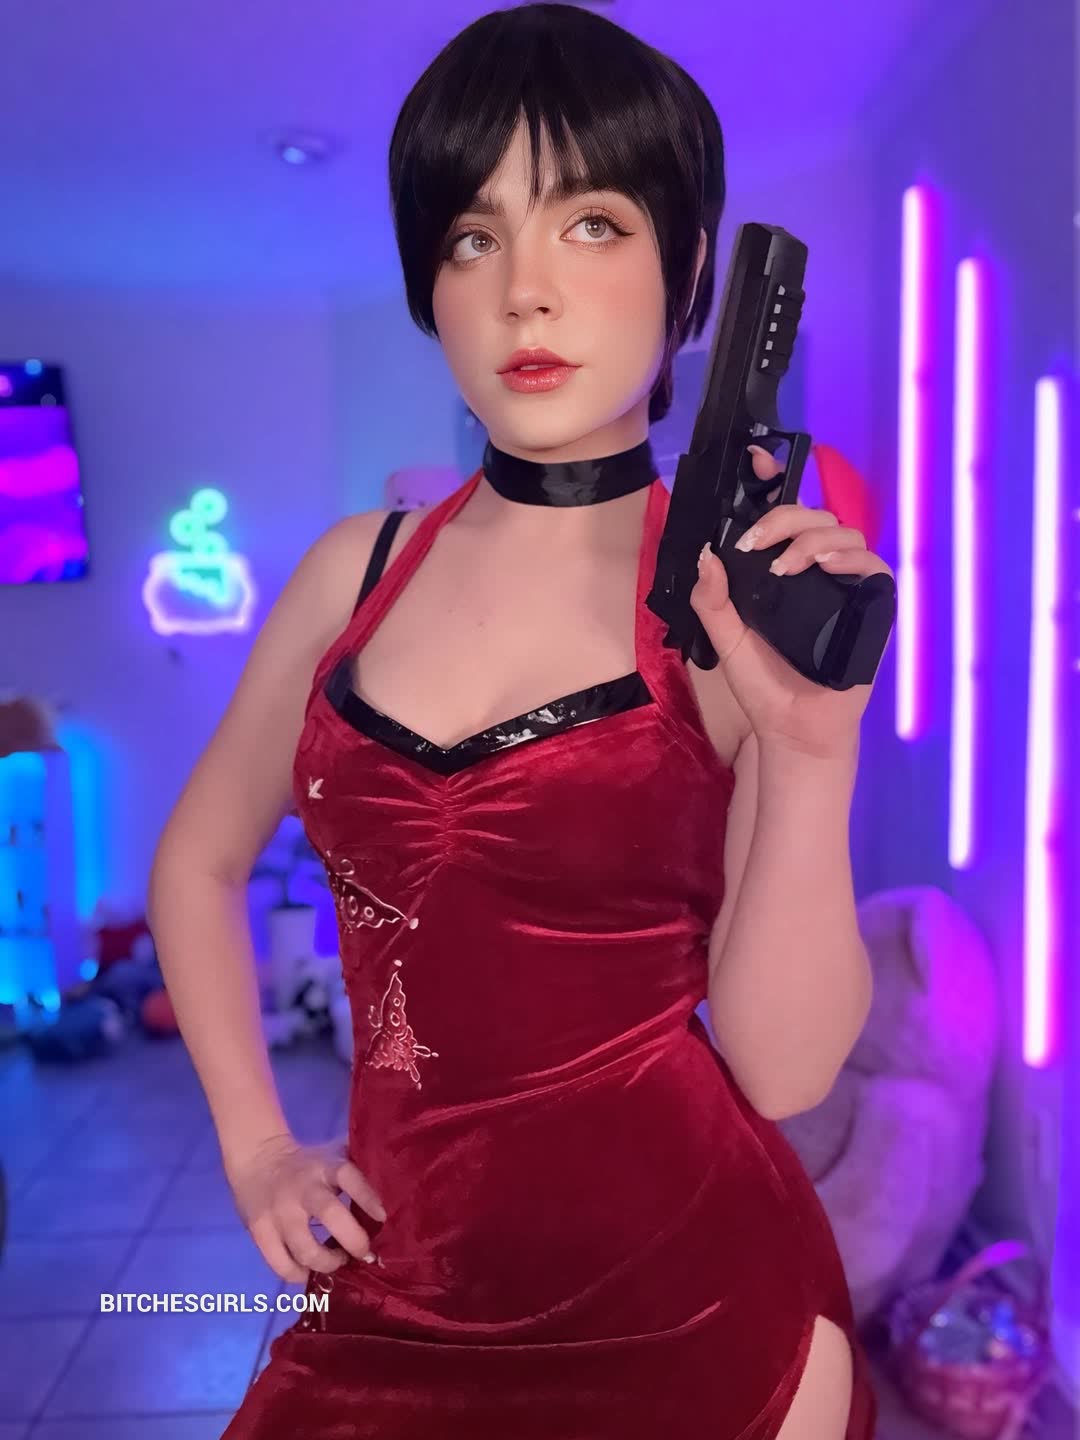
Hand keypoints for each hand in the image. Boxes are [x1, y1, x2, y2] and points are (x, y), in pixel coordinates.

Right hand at [225, 1131, 386, 1283]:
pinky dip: (300, 1275)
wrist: (257, 1160)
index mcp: (324, 1167)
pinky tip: (310, 1271)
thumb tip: (397, 1181)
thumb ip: (358, 1166)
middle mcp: (303, 1189)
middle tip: (363, 1252)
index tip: (382, 1217)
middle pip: (330, 1215)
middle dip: (353, 1240)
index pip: (349, 1176)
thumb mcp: (332, 1155)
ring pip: (306, 1250)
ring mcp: (279, 1213)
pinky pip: (282, 1266)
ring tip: (337, 1261)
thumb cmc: (308, 1163)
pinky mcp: (260, 1233)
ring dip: (328, 1264)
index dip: (367, 1197)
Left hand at [689, 444, 893, 758]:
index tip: (757, 461)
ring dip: (811, 538)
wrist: (792, 729)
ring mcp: (847, 585)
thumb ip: (713, 599)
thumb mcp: (725, 640)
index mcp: (782, 571)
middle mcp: (817, 571)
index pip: (784, 518)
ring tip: (785, 566)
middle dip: (783, 518)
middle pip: (813, 516)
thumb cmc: (764, 687)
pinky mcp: (873, 605)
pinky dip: (849, 557)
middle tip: (755, 543)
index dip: (775, 482)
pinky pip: (872, 564)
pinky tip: (823, 566)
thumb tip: (707, 554)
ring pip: (843, 532)